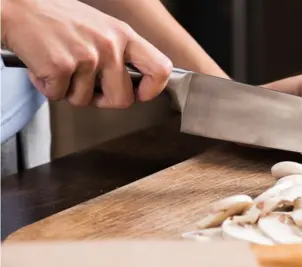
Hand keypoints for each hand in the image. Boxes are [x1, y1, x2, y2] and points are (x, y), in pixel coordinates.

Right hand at [1, 0, 171, 107]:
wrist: (19, 8)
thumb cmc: (60, 20)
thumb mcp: (102, 28)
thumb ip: (121, 54)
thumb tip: (136, 85)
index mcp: (124, 35)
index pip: (161, 68)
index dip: (153, 89)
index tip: (141, 94)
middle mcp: (110, 45)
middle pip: (123, 99)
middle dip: (104, 101)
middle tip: (88, 87)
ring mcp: (87, 56)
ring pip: (85, 101)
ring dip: (69, 91)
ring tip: (61, 66)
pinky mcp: (62, 66)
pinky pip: (59, 96)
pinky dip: (48, 87)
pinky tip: (45, 66)